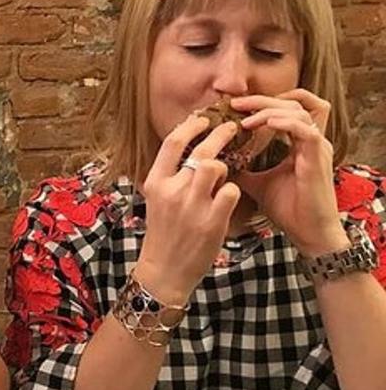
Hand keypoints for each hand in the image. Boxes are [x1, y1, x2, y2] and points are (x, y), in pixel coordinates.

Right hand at [136, 115, 242, 304]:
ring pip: (216, 167)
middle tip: (232, 129)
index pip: (172, 142)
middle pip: (200, 150)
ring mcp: (192, 206)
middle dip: (220, 134)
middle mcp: (171, 191)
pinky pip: (232, 192)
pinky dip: (233, 192)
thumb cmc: (164, 234)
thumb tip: (191, 149)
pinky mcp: (211, 222)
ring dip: (225, 167)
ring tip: (225, 174)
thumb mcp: (157, 201)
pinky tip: (228, 200)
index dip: (191, 125)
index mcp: (155, 183)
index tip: (204, 118)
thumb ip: (171, 176)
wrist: (164, 271)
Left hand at [232, 90, 347, 255]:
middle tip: (235, 105)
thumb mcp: (257, 184)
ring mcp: (317, 148)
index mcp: (300, 143)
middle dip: (263, 100)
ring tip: (244, 120)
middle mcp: (312, 140)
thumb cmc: (288, 209)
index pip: (288, 108)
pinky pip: (305, 130)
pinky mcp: (318, 158)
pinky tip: (263, 125)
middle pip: (294, 103)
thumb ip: (243, 169)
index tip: (235, 109)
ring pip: (298, 111)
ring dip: (269, 110)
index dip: (264, 102)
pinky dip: (284, 123)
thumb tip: (216, 161)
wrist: (308, 233)